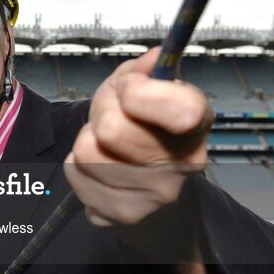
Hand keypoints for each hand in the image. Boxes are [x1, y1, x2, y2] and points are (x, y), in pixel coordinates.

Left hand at [64, 47, 211, 226]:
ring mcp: (155, 195)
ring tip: (104, 140)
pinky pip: (76, 177)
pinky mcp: (124, 214)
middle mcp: (184, 164)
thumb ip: (145, 69)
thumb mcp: (144, 82)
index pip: (180, 111)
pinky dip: (77, 166)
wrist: (144, 171)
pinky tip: (99, 164)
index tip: (129, 87)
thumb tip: (156, 59)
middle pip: (112, 130)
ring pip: (87, 154)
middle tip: (110, 114)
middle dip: (101, 113)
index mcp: (197, 124)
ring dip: (86, 139)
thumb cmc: (143, 120)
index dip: (139, 92)